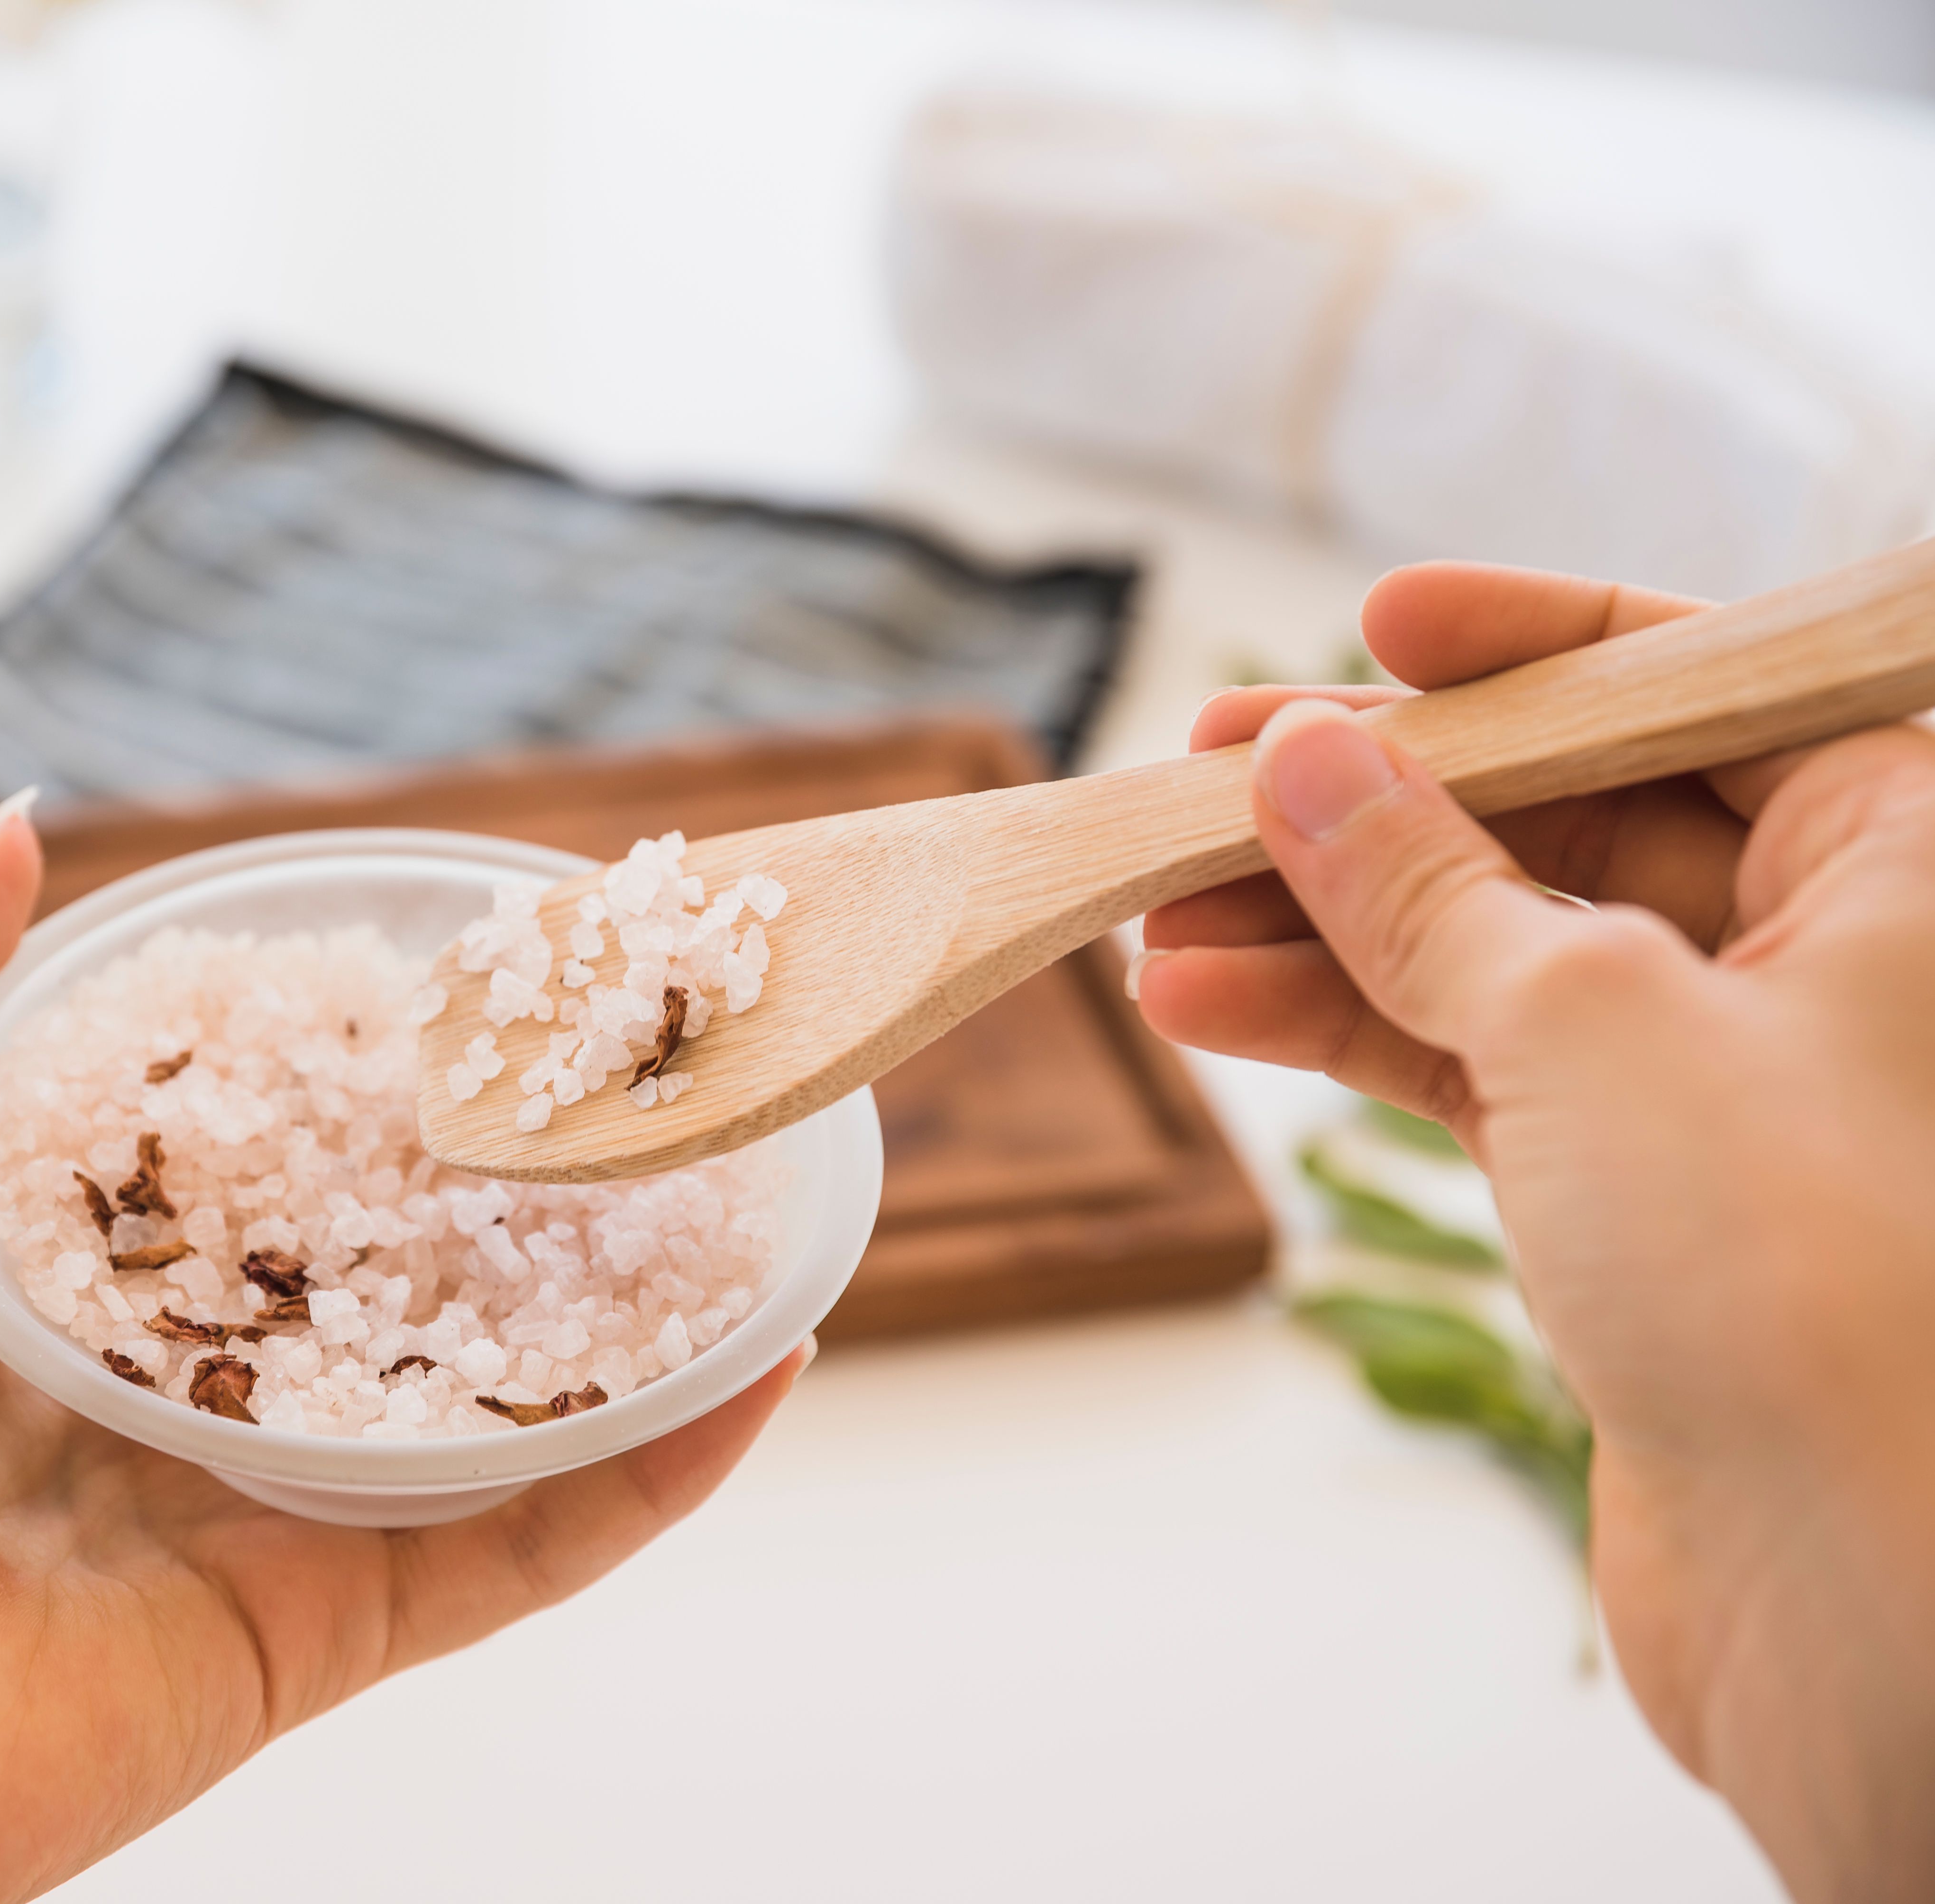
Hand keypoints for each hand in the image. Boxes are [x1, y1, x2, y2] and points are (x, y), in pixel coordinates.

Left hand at [0, 801, 809, 1903]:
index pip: (275, 1168)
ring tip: (747, 1215)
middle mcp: (207, 1404)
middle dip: (525, 1199)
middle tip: (643, 1099)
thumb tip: (17, 828)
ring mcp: (286, 1521)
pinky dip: (651, 1475)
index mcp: (101, 1297)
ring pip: (498, 1412)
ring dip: (632, 1326)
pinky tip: (755, 1373)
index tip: (474, 1000)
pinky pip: (526, 1551)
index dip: (374, 1084)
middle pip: (405, 1283)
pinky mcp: (340, 1631)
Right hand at [1134, 562, 1934, 1902]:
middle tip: (1200, 782)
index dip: (1532, 644)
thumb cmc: (1811, 1274)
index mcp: (1897, 853)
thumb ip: (1426, 877)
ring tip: (1159, 916)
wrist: (1871, 1590)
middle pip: (1568, 817)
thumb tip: (1304, 758)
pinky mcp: (1641, 1197)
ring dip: (1319, 928)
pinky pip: (1471, 1066)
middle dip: (1376, 802)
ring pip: (1493, 950)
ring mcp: (1726, 1079)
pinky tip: (1211, 1007)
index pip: (1702, 685)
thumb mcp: (1586, 1013)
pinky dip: (1343, 1035)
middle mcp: (1828, 951)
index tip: (1375, 625)